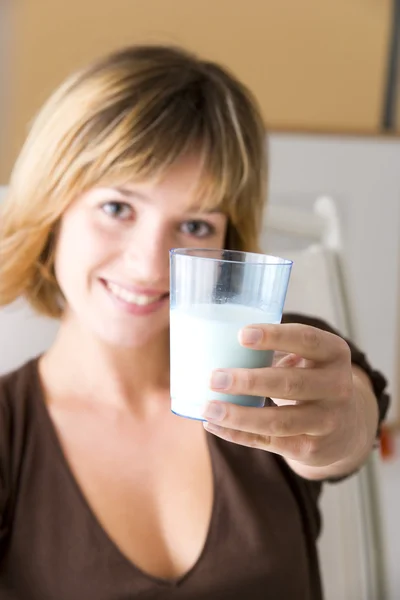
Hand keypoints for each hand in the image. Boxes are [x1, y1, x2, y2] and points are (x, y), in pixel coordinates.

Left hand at [202, 323, 378, 479]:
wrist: (346, 428)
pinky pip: (269, 442)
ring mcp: (326, 421)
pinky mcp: (311, 449)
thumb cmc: (311, 380)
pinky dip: (238, 434)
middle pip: (290, 383)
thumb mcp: (309, 358)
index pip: (307, 340)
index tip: (241, 334)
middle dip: (249, 381)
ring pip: (278, 421)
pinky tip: (214, 425)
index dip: (275, 336)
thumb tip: (218, 343)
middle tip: (214, 378)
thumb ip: (277, 349)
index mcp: (334, 353)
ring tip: (208, 408)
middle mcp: (337, 387)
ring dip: (239, 415)